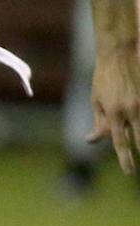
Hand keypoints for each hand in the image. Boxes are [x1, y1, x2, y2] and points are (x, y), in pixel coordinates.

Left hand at [92, 38, 139, 173]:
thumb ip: (99, 122)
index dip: (125, 159)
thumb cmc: (104, 78)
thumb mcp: (97, 100)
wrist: (119, 53)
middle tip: (135, 170)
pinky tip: (139, 126)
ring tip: (137, 143)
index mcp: (114, 113)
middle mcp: (131, 110)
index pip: (120, 142)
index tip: (129, 172)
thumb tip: (91, 140)